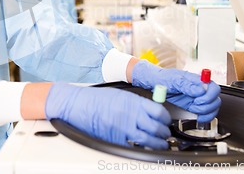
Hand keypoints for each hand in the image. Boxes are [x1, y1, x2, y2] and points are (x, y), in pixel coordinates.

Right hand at [45, 83, 171, 148]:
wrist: (78, 104)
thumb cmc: (96, 98)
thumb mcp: (121, 94)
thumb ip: (137, 102)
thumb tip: (151, 110)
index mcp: (134, 101)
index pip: (159, 111)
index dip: (166, 119)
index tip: (166, 121)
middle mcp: (131, 114)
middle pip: (156, 128)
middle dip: (163, 133)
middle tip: (165, 134)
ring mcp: (124, 128)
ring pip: (148, 140)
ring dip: (157, 143)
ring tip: (160, 144)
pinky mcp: (115, 139)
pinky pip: (133, 146)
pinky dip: (140, 148)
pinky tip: (142, 148)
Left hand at [131, 60, 220, 122]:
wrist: (152, 83)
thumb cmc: (161, 78)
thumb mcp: (172, 80)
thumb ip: (186, 85)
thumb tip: (201, 89)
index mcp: (195, 80)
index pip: (213, 87)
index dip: (209, 96)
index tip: (198, 99)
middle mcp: (198, 88)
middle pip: (215, 98)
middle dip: (207, 105)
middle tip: (195, 106)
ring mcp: (196, 97)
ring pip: (213, 106)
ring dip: (206, 112)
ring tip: (195, 111)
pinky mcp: (192, 105)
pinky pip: (206, 112)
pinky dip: (205, 117)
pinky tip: (198, 118)